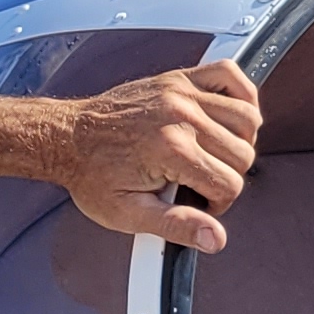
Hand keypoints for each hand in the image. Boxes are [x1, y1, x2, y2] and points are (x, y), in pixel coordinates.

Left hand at [58, 61, 260, 250]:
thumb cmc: (92, 175)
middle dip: (228, 175)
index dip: (217, 204)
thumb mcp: (129, 214)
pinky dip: (242, 95)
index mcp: (170, 150)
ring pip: (247, 117)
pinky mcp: (178, 78)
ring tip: (216, 155)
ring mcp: (181, 92)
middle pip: (243, 152)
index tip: (197, 204)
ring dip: (241, 141)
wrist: (66, 138)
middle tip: (202, 182)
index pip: (229, 184)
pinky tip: (229, 118)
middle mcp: (180, 115)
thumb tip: (214, 238)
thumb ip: (176, 226)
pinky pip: (230, 75)